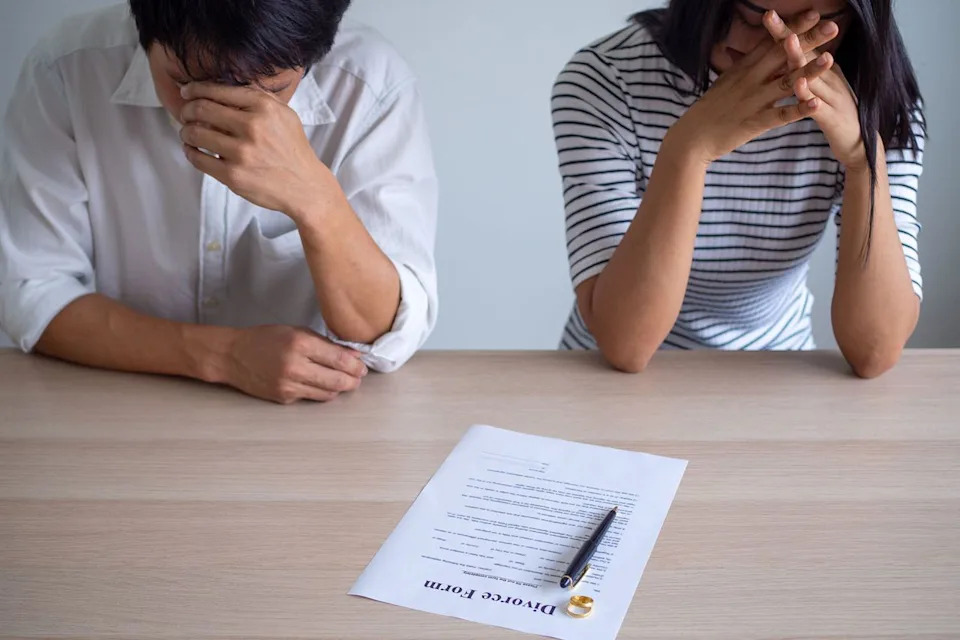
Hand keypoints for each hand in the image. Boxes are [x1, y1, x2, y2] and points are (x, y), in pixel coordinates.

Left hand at [178, 83, 339, 219]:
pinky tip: (193, 150)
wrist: (305, 186)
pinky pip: (198, 159)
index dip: (195, 89)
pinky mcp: (233, 175)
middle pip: (201, 109)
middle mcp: (252, 127)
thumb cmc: (292, 149)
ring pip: (195, 134)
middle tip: (186, 114)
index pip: (217, 90)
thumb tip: (222, 86)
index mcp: (264, 107)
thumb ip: (257, 97)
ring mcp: (242, 153)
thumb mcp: (284, 114)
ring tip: (188, 133)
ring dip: (186, 132)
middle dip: (187, 110)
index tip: (187, 92)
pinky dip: (190, 152)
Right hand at [223, 325, 367, 404]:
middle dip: (353, 380)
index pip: (341, 360)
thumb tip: (353, 355)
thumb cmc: (264, 339)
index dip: (357, 366)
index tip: (362, 366)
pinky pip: (311, 397)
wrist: (232, 355)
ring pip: (328, 393)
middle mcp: (296, 366)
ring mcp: (289, 385)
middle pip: (338, 381)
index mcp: (301, 344)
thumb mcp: (296, 331)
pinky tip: (317, 382)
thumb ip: (326, 343)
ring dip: (339, 388)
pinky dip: (319, 391)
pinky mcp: (284, 397)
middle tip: (358, 377)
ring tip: (341, 380)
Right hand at [670, 14, 838, 163]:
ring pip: (786, 83)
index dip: (793, 28)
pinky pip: (780, 115)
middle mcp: (750, 80)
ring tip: (830, 59)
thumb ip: (743, 67)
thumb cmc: (709, 110)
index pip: (772, 43)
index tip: (814, 14)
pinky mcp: (755, 122)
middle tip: (833, 27)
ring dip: (809, 71)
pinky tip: (816, 104)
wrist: (691, 137)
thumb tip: (755, 54)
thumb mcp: (725, 82)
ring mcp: (754, 101)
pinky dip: (798, 109)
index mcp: (744, 68)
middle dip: (808, 41)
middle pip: (783, 56)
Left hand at [763, 10, 867, 171]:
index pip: (803, 46)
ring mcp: (832, 97)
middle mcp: (829, 78)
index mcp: (823, 72)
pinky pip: (818, 106)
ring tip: (788, 42)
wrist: (858, 146)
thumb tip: (786, 59)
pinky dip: (808, 96)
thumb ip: (804, 75)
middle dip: (789, 34)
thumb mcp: (819, 91)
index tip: (767, 15)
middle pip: (806, 52)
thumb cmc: (833, 116)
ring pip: (814, 75)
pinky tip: (799, 86)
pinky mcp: (833, 118)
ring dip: (800, 58)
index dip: (787, 30)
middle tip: (771, 18)